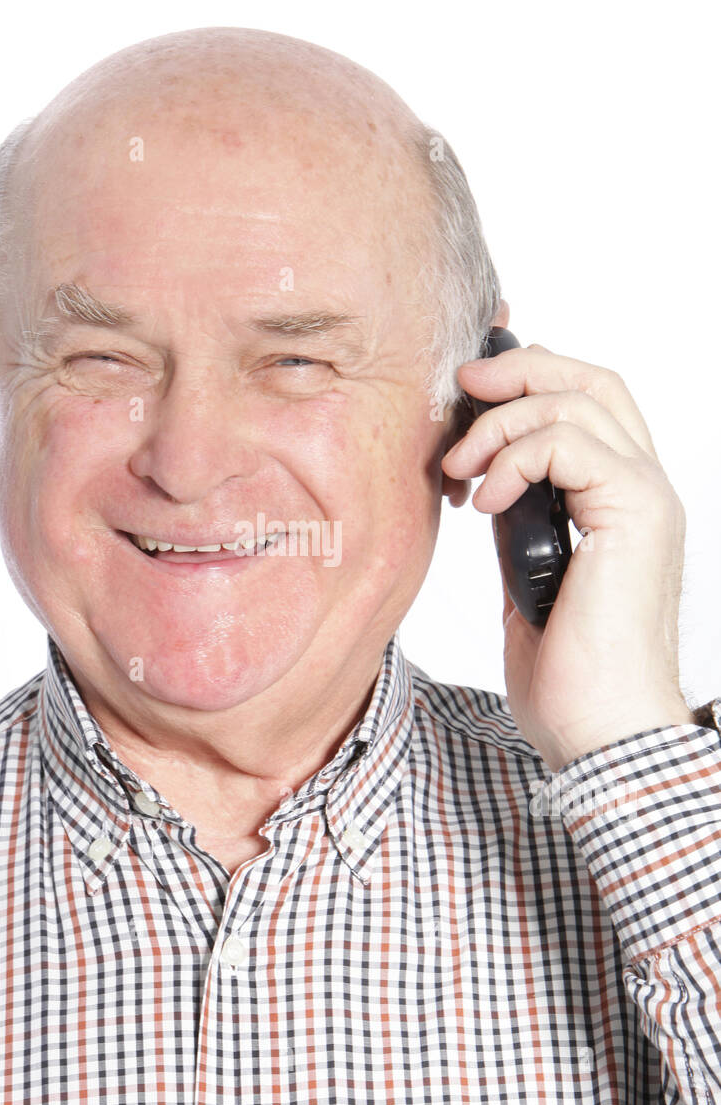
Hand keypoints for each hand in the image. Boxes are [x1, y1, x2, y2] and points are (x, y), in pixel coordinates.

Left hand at [440, 343, 694, 771]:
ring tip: (459, 472)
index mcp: (623, 504)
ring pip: (576, 401)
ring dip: (500, 424)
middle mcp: (645, 489)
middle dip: (518, 372)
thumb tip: (486, 485)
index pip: (591, 404)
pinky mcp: (634, 513)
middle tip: (462, 389)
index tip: (471, 397)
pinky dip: (514, 459)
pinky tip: (486, 503)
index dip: (533, 380)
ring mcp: (646, 497)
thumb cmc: (571, 680)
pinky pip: (568, 443)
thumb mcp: (526, 581)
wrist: (602, 733)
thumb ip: (520, 526)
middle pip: (592, 381)